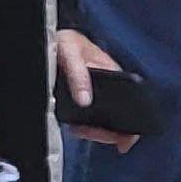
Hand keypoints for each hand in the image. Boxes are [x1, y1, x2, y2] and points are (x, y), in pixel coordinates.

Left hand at [53, 29, 136, 150]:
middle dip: (107, 133)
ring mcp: (96, 95)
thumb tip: (85, 101)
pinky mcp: (82, 100)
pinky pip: (89, 120)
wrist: (50, 39)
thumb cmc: (66, 42)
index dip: (130, 126)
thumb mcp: (71, 53)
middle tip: (90, 135)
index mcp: (113, 74)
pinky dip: (84, 128)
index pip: (130, 103)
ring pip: (104, 122)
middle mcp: (108, 88)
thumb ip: (79, 75)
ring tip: (81, 131)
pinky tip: (77, 127)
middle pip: (117, 119)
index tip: (124, 142)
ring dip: (94, 132)